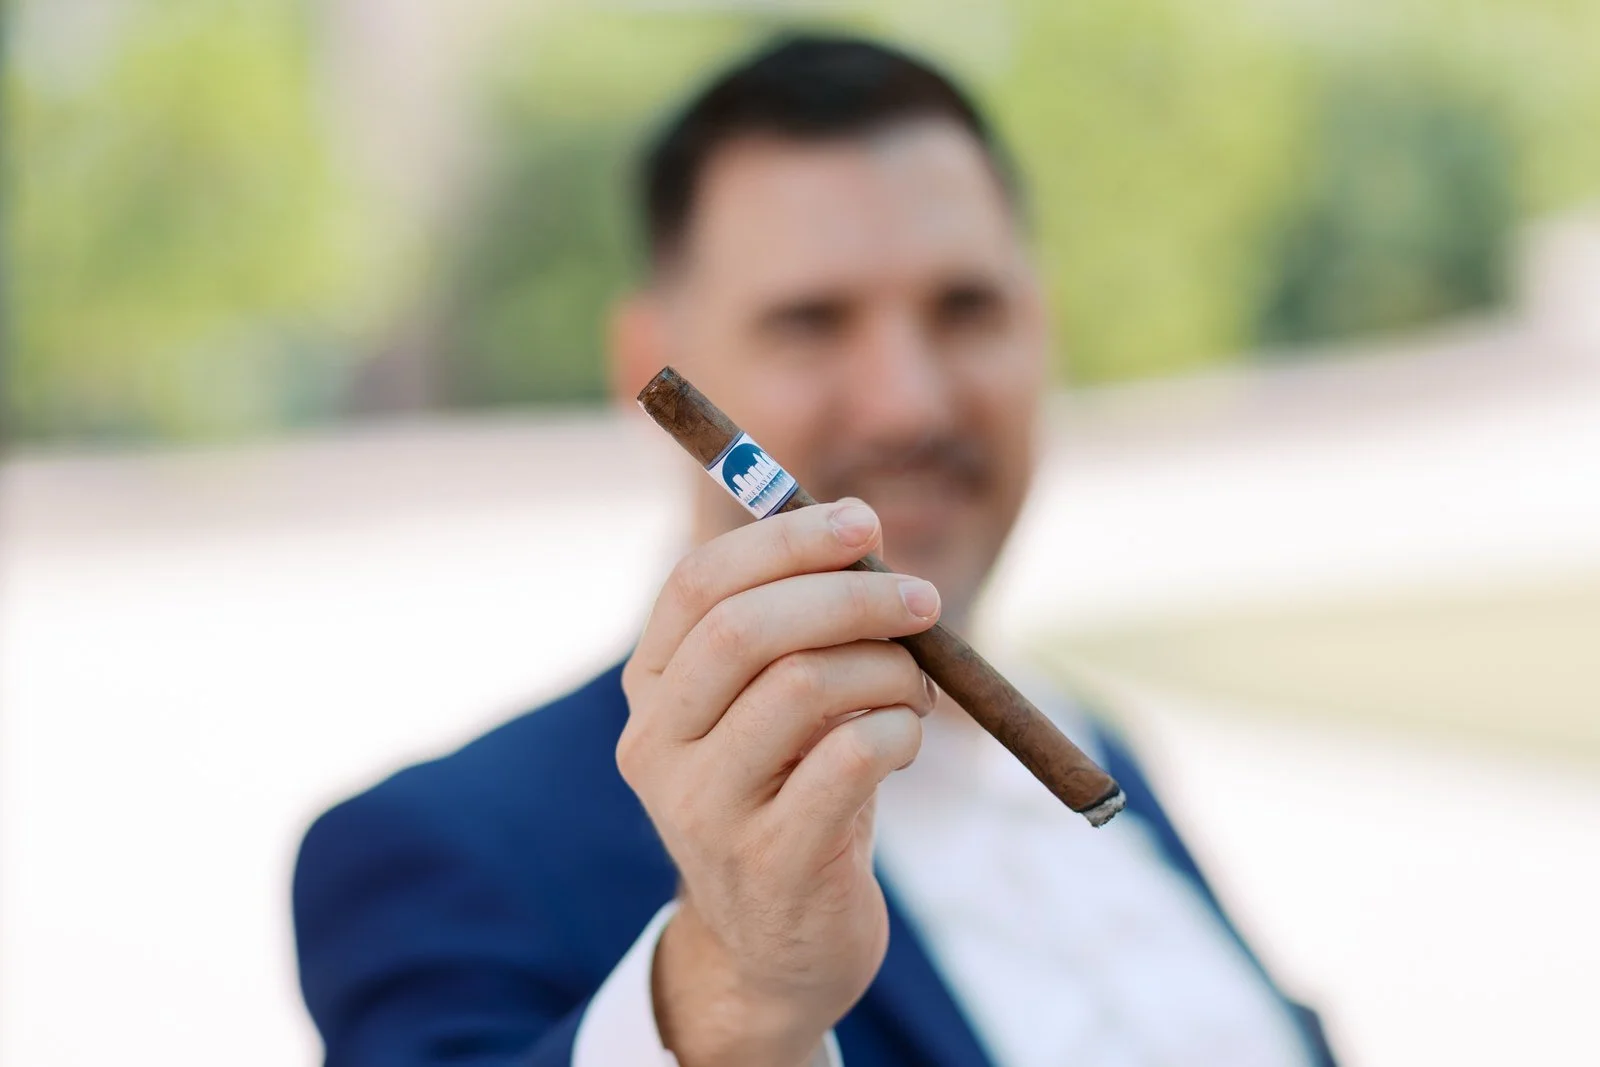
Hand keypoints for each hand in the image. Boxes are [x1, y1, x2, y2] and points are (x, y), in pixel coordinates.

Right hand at [617, 499, 941, 1066]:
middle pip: (745, 629)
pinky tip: (905, 744)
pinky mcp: (769, 861)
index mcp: (651, 689)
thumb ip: (794, 627)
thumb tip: (857, 530)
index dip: (784, 540)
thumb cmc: (791, 796)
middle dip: (851, 597)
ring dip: (887, 670)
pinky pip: (850, 758)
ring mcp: (704, 808)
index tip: (863, 523)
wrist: (775, 949)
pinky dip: (900, 732)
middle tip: (923, 601)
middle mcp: (656, 745)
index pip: (699, 584)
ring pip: (804, 686)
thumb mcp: (772, 708)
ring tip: (915, 693)